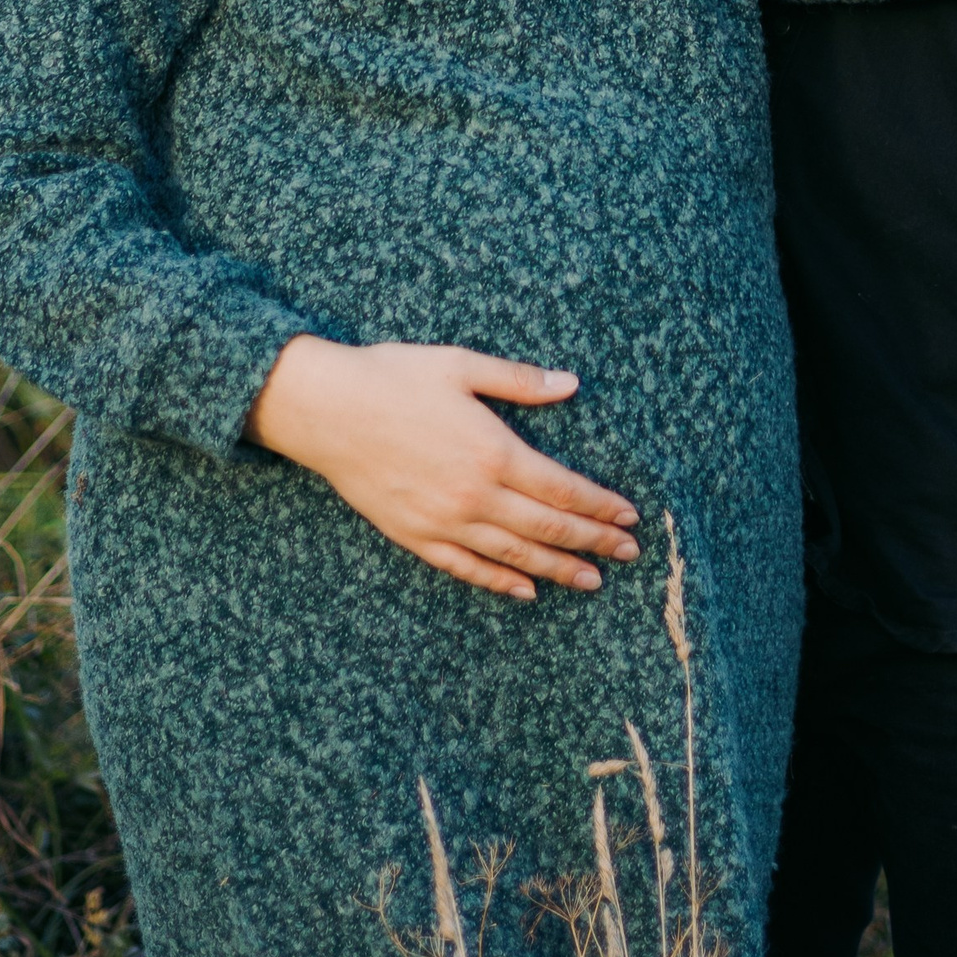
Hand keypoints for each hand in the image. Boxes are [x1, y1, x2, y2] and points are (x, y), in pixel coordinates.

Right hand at [246, 336, 640, 601]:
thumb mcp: (461, 365)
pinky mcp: (416, 537)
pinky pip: (467, 569)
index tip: (629, 516)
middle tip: (629, 554)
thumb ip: (519, 380)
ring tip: (593, 580)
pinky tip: (526, 591)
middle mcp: (475, 495)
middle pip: (548, 528)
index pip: (563, 489)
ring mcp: (444, 522)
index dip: (600, 505)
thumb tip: (571, 384)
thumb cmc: (393, 378)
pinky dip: (500, 583)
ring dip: (558, 569)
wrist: (326, 410)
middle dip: (594, 541)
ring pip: (515, 556)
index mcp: (494, 451)